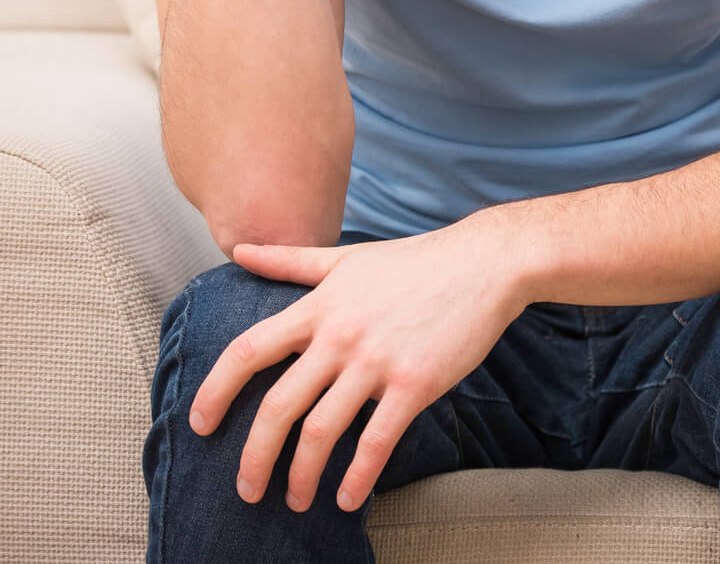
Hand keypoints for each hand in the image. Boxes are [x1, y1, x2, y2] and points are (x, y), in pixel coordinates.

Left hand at [192, 218, 526, 512]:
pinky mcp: (415, 383)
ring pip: (321, 432)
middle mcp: (339, 337)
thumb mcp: (348, 258)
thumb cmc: (417, 261)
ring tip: (294, 501)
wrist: (486, 263)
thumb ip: (290, 261)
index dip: (216, 392)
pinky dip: (357, 476)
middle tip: (246, 489)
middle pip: (277, 407)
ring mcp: (377, 362)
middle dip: (254, 457)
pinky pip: (376, 441)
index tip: (200, 426)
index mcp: (319, 308)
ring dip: (300, 476)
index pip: (247, 352)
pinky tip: (348, 498)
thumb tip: (240, 251)